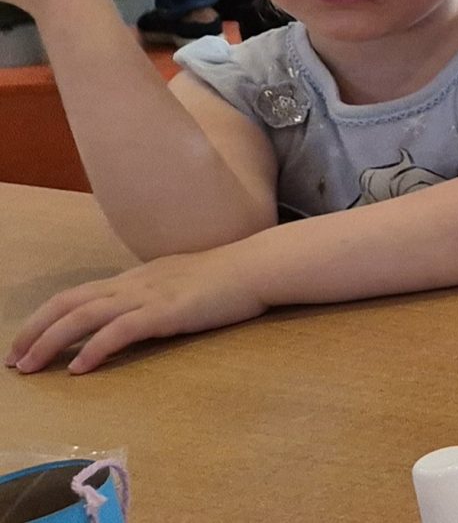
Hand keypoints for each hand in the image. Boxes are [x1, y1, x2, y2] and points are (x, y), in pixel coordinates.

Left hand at [8, 250, 265, 373]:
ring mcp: (147, 296)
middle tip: (13, 360)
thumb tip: (134, 315)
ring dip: (50, 342)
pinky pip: (120, 330)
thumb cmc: (225, 279)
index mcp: (133, 279)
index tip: (23, 343)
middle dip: (34, 331)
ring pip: (84, 315)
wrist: (255, 267)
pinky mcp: (166, 312)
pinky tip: (79, 368)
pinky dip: (94, 348)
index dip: (43, 319)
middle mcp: (132, 284)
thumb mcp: (177, 283)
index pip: (75, 296)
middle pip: (68, 303)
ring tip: (30, 367)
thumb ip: (152, 296)